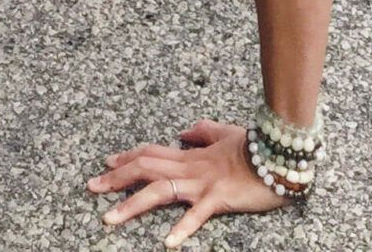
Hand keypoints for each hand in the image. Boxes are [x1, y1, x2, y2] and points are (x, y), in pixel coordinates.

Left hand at [88, 121, 286, 241]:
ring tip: (109, 219)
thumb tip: (184, 131)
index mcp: (192, 155)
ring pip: (160, 190)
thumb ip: (203, 131)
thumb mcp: (225, 133)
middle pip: (146, 168)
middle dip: (116, 178)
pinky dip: (183, 227)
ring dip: (132, 205)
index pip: (152, 152)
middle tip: (91, 187)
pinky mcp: (219, 198)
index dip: (128, 156)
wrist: (280, 155)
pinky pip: (198, 215)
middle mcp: (191, 167)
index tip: (106, 163)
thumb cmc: (255, 147)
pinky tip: (167, 242)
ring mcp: (203, 184)